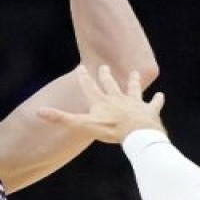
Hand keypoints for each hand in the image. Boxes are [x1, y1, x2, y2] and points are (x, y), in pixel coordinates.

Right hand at [37, 65, 164, 143]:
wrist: (136, 133)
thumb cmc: (110, 129)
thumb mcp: (82, 124)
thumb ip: (61, 118)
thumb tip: (38, 111)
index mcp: (101, 101)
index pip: (89, 86)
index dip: (84, 77)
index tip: (80, 66)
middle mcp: (118, 98)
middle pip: (111, 85)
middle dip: (107, 76)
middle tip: (105, 67)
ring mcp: (134, 103)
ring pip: (133, 90)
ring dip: (133, 82)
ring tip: (134, 73)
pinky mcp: (149, 111)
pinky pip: (154, 104)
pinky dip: (157, 101)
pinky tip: (160, 96)